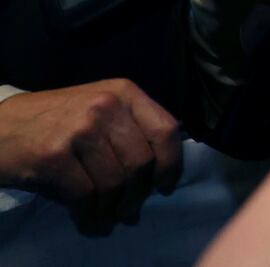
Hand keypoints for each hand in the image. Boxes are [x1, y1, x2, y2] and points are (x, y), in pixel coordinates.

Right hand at [0, 80, 180, 218]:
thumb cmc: (53, 121)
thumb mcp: (98, 109)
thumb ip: (130, 131)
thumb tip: (159, 177)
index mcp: (123, 92)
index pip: (166, 130)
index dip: (171, 164)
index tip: (166, 186)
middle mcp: (105, 106)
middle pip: (142, 162)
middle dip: (139, 194)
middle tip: (130, 210)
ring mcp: (79, 129)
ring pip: (116, 183)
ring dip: (114, 210)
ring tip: (108, 218)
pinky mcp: (54, 156)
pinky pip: (86, 196)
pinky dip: (91, 216)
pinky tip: (89, 221)